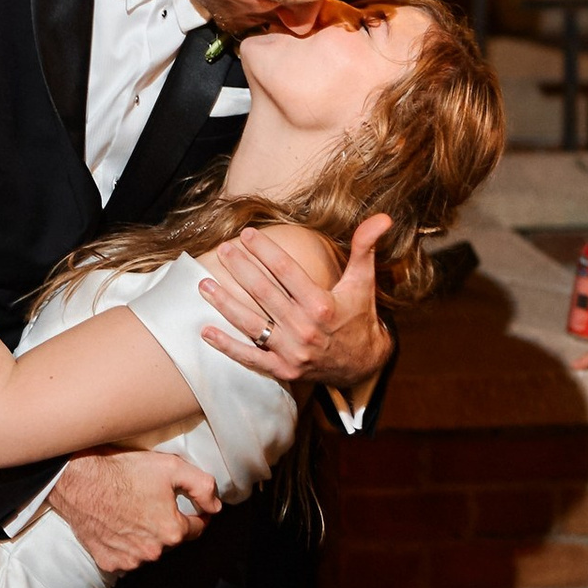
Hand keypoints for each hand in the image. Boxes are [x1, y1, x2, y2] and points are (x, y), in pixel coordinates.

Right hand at [48, 449, 219, 571]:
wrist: (78, 480)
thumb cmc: (122, 471)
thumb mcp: (171, 467)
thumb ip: (202, 486)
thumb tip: (215, 506)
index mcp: (171, 530)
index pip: (196, 529)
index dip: (197, 517)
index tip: (193, 509)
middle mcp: (152, 551)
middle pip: (171, 540)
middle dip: (168, 524)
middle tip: (154, 502)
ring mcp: (129, 559)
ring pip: (148, 550)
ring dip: (146, 536)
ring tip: (134, 512)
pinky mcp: (108, 561)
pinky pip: (125, 557)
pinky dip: (124, 545)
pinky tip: (118, 525)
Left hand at [199, 216, 390, 393]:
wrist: (363, 364)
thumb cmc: (359, 316)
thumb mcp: (363, 281)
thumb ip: (366, 248)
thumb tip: (383, 217)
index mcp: (322, 305)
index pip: (286, 271)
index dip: (265, 250)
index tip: (247, 234)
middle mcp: (305, 329)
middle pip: (264, 293)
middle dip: (240, 268)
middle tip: (223, 249)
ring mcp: (291, 352)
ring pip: (251, 323)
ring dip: (225, 303)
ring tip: (204, 284)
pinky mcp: (283, 370)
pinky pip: (250, 357)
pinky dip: (227, 346)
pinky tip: (206, 330)